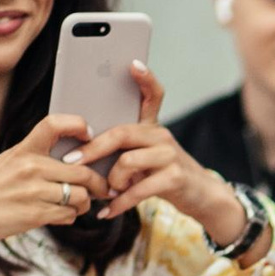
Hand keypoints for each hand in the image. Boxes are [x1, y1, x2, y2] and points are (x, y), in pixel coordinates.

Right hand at [0, 112, 115, 255]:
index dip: (78, 125)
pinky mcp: (36, 215)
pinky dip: (69, 217)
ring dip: (83, 204)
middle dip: (98, 183)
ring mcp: (34, 192)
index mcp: (23, 150)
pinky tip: (59, 216)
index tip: (89, 135)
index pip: (53, 124)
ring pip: (80, 196)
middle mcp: (30, 167)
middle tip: (102, 189)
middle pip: (82, 171)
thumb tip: (73, 164)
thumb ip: (36, 160)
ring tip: (75, 205)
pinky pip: (69, 215)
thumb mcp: (8, 164)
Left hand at [87, 61, 251, 246]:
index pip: (153, 95)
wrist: (203, 198)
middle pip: (121, 133)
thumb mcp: (148, 158)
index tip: (133, 63)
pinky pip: (138, 190)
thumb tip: (84, 152)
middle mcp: (162, 136)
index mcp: (153, 127)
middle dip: (92, 148)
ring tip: (106, 193)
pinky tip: (107, 212)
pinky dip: (119, 204)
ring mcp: (170, 156)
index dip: (145, 79)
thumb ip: (125, 150)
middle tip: (71, 160)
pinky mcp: (175, 178)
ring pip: (127, 161)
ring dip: (111, 181)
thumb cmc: (166, 177)